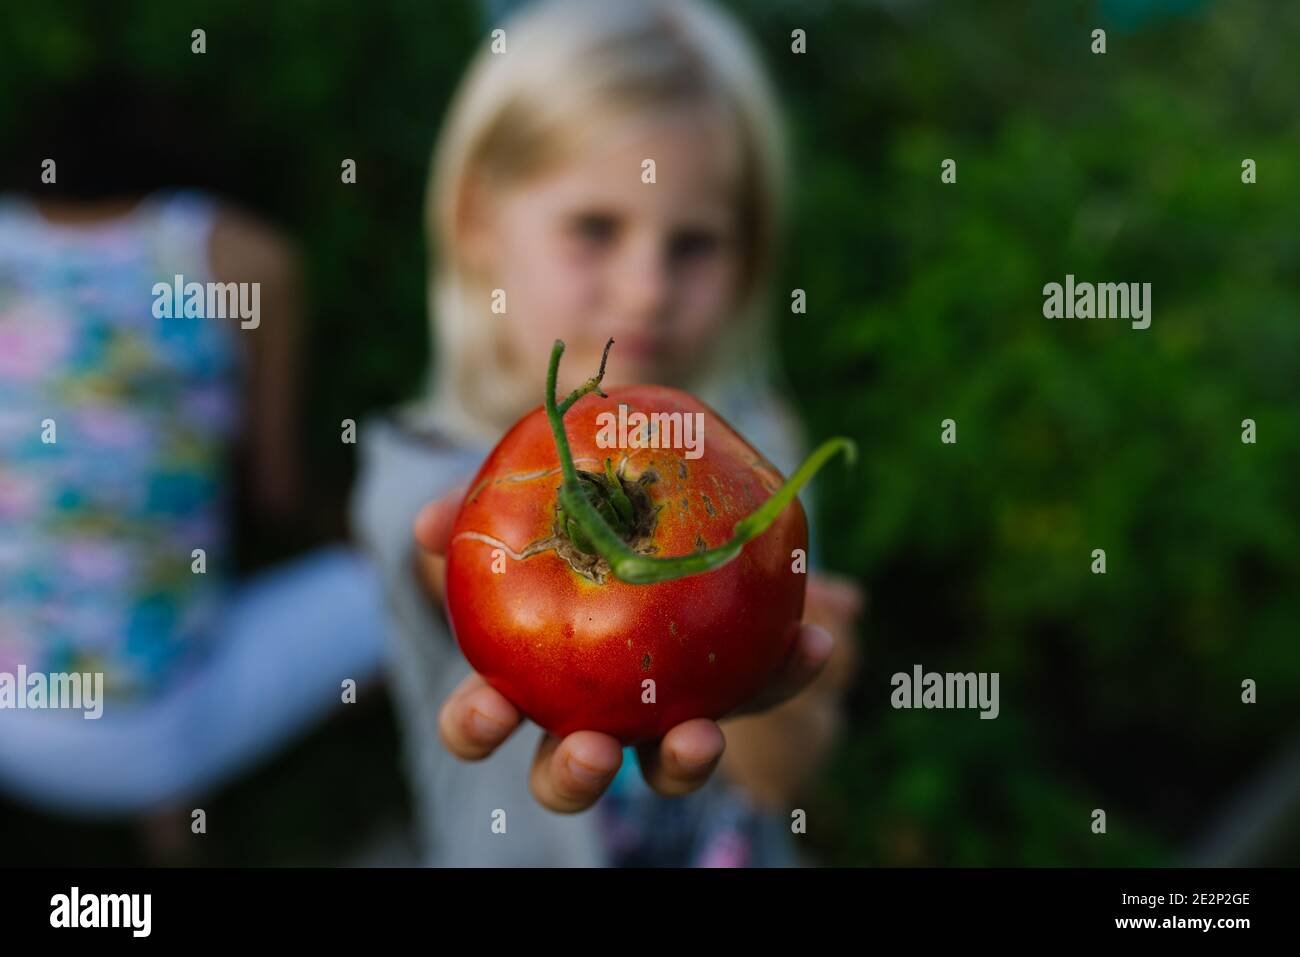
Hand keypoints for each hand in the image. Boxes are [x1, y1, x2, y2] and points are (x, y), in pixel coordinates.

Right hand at [413, 488, 842, 813]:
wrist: (667, 497)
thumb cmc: (577, 511)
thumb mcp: (527, 501)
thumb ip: (477, 509)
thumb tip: (428, 524)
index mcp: (526, 677)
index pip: (483, 717)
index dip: (475, 725)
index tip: (486, 706)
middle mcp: (593, 713)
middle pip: (569, 775)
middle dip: (574, 776)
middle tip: (595, 750)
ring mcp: (667, 711)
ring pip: (667, 769)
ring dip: (682, 764)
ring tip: (700, 735)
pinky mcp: (736, 688)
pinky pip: (764, 689)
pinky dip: (790, 669)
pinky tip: (816, 636)